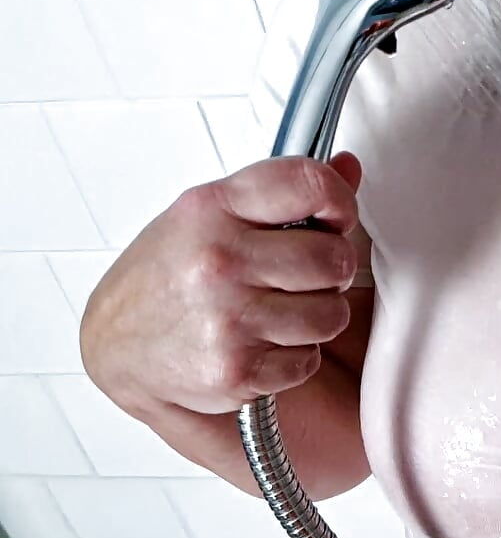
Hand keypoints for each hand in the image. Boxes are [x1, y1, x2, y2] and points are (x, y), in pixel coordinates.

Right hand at [81, 154, 363, 418]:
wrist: (114, 348)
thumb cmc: (166, 277)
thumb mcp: (210, 217)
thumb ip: (281, 195)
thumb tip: (348, 167)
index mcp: (213, 209)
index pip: (308, 184)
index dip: (339, 201)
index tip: (335, 217)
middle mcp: (220, 260)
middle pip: (334, 258)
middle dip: (331, 271)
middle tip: (302, 277)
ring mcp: (228, 317)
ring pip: (331, 314)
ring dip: (315, 318)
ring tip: (277, 313)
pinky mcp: (236, 370)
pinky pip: (307, 360)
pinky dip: (292, 359)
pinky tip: (259, 344)